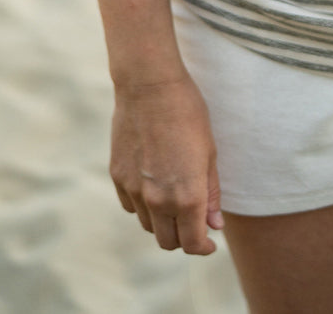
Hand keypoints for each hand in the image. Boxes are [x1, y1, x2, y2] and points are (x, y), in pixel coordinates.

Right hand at [110, 71, 223, 254]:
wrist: (149, 85)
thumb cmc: (188, 113)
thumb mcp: (210, 152)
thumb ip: (211, 192)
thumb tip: (214, 224)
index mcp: (187, 196)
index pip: (192, 243)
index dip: (202, 247)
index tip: (209, 241)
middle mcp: (158, 200)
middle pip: (168, 242)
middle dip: (183, 237)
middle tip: (193, 220)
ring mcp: (134, 190)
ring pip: (148, 225)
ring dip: (162, 221)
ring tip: (174, 196)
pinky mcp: (117, 177)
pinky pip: (130, 206)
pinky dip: (143, 205)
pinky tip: (153, 183)